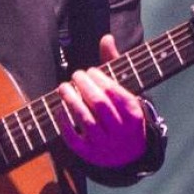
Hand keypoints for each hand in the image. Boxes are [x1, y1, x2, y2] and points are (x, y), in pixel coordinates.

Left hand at [58, 34, 147, 167]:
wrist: (130, 154)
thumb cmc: (124, 113)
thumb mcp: (126, 90)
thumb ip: (115, 64)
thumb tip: (106, 37)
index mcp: (133, 112)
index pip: (114, 92)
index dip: (98, 78)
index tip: (89, 71)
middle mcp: (121, 130)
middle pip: (99, 104)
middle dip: (83, 86)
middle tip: (75, 75)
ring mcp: (106, 144)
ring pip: (86, 121)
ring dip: (71, 101)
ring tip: (63, 87)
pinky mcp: (91, 155)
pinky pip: (74, 139)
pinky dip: (64, 123)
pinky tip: (59, 109)